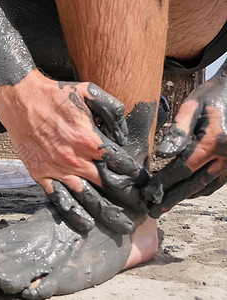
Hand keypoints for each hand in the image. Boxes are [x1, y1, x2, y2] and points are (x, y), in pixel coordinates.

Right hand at [0, 70, 147, 232]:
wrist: (20, 100)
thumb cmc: (54, 96)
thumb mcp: (88, 92)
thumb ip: (112, 110)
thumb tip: (124, 133)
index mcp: (90, 140)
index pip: (120, 164)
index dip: (135, 175)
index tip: (143, 183)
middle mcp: (76, 160)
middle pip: (108, 186)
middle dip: (128, 200)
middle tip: (140, 210)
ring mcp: (58, 170)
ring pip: (87, 198)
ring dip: (106, 213)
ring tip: (122, 226)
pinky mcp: (42, 175)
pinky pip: (60, 199)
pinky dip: (74, 213)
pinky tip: (86, 224)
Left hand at [143, 68, 226, 217]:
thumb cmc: (212, 96)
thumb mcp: (193, 106)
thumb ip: (178, 131)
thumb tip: (162, 154)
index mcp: (215, 142)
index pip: (183, 169)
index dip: (164, 182)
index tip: (147, 192)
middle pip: (194, 184)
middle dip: (171, 199)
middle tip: (152, 211)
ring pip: (206, 187)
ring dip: (184, 198)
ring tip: (163, 207)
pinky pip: (216, 183)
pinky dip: (199, 191)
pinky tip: (185, 194)